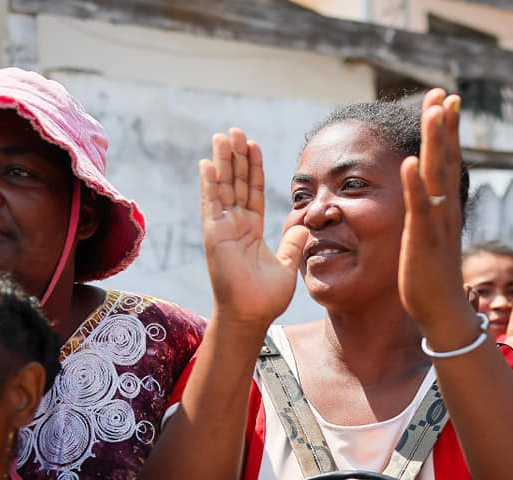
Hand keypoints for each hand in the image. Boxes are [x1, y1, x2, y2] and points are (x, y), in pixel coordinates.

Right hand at [200, 128, 306, 325]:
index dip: (254, 168)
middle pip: (236, 183)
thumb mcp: (287, 264)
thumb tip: (304, 223)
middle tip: (235, 130)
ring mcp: (223, 229)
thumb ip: (293, 242)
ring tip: (223, 136)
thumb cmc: (265, 297)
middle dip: (236, 156)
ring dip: (223, 161)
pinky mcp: (215, 236)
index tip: (253, 145)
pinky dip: (210, 184)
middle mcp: (235, 225)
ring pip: (224, 188)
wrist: (251, 316)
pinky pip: (212, 205)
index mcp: (251, 230)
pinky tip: (208, 163)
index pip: (253, 192)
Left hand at [399, 89, 476, 336]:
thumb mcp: (428, 236)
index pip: (447, 160)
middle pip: (446, 158)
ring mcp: (435, 223)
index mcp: (443, 206)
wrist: (441, 311)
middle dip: (444, 124)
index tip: (445, 99)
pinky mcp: (421, 240)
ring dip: (435, 142)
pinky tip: (410, 162)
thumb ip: (426, 214)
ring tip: (433, 110)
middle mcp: (444, 209)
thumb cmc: (431, 276)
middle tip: (443, 92)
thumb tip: (422, 198)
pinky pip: (418, 208)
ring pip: (436, 175)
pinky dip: (414, 184)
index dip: (447, 129)